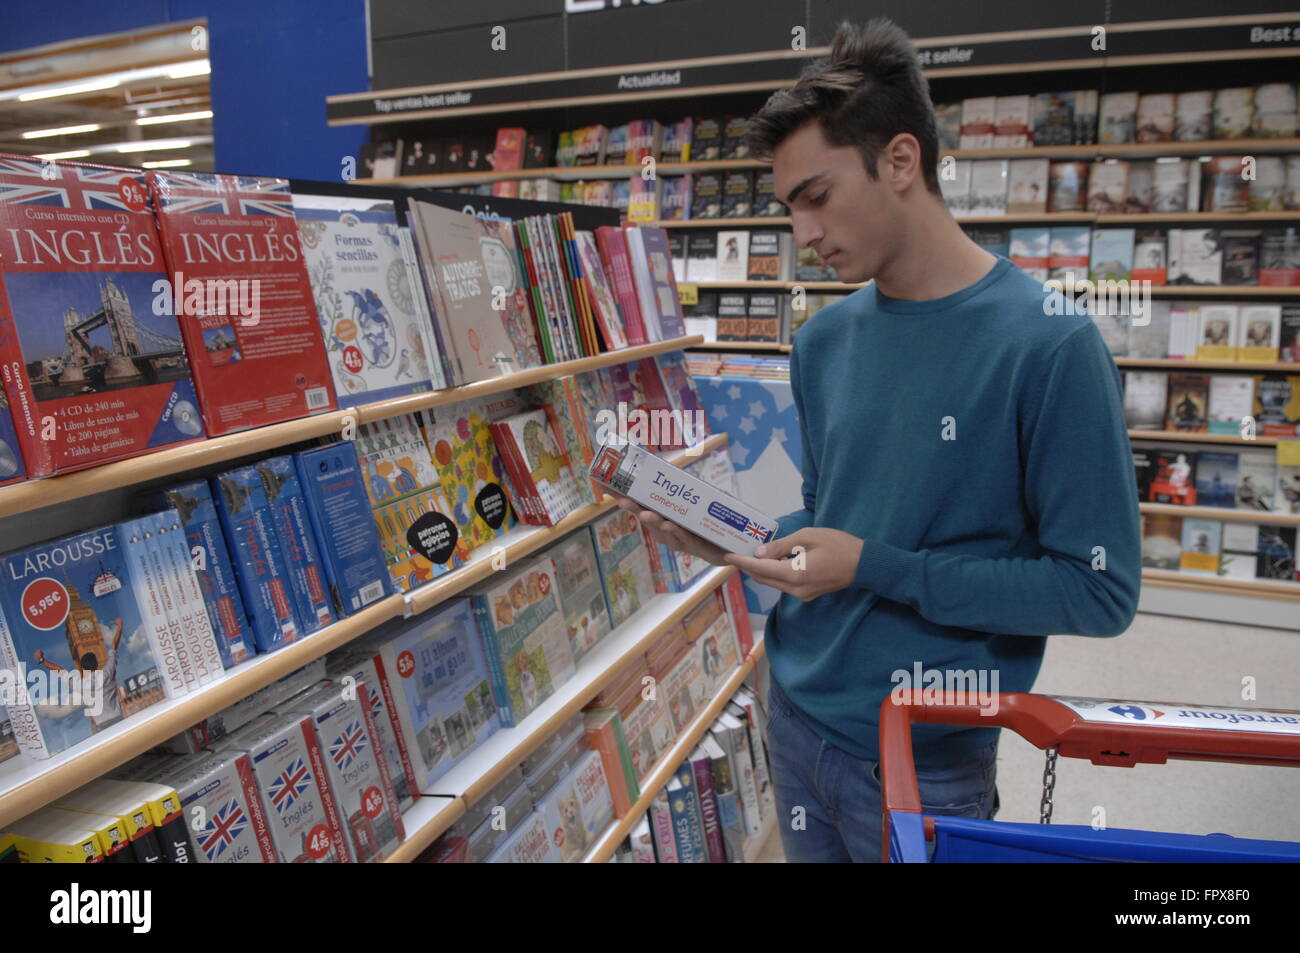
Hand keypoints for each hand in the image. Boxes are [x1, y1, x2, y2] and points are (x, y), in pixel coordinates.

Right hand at [607, 492, 730, 566]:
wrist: (728, 546)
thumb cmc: (705, 522)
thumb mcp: (692, 501)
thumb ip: (678, 488)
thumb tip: (667, 467)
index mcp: (661, 518)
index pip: (639, 506)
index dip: (624, 498)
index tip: (607, 488)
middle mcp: (666, 531)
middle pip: (648, 519)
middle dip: (636, 509)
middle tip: (624, 501)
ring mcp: (679, 540)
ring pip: (664, 531)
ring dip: (655, 522)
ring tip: (647, 514)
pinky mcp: (696, 547)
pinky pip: (686, 539)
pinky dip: (678, 532)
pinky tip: (671, 525)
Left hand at [725, 528, 864, 601]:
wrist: (864, 565)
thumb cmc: (839, 546)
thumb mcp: (808, 537)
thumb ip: (781, 546)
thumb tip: (759, 552)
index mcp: (795, 574)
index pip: (761, 569)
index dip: (742, 562)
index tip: (728, 555)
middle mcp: (795, 589)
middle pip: (764, 579)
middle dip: (748, 567)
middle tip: (735, 553)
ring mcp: (802, 594)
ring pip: (773, 583)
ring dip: (760, 571)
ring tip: (749, 556)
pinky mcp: (807, 594)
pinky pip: (784, 585)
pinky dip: (774, 574)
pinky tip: (770, 562)